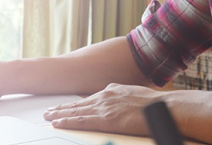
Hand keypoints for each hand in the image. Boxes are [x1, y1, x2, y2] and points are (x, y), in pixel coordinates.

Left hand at [42, 83, 161, 135]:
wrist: (163, 108)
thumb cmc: (155, 105)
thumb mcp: (135, 93)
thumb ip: (123, 96)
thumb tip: (119, 101)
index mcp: (112, 90)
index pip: (88, 98)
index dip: (75, 103)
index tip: (65, 105)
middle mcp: (105, 96)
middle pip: (78, 103)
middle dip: (62, 107)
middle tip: (48, 110)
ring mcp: (104, 107)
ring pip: (75, 111)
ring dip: (59, 114)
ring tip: (47, 116)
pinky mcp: (105, 119)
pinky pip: (80, 121)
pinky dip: (67, 121)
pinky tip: (57, 122)